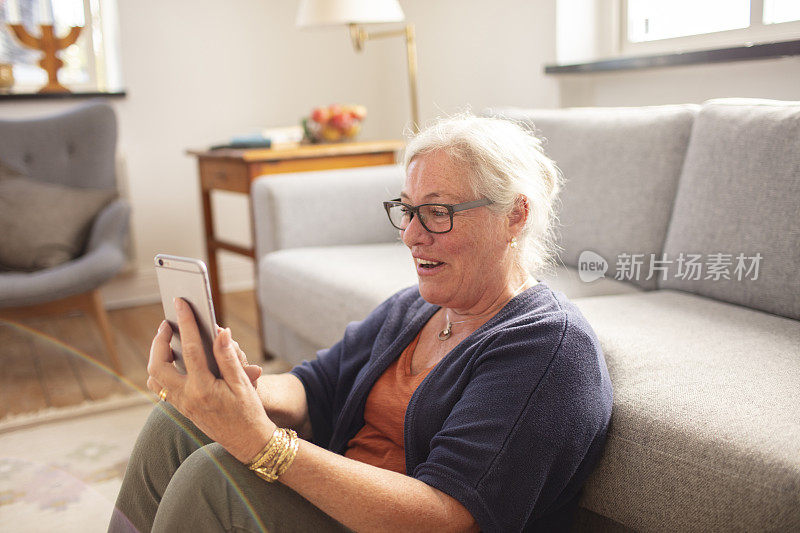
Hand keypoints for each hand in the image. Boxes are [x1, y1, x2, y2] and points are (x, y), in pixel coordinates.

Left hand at [147, 298, 275, 462]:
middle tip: (168, 323)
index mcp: (203, 389)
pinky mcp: (181, 409)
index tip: (181, 303)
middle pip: (158, 364)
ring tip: (168, 339)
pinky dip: (162, 369)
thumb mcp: (243, 383)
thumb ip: (229, 356)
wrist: (248, 442)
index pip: (190, 349)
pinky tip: (174, 358)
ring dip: (157, 356)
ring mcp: (181, 405)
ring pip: (154, 378)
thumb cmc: (250, 412)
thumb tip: (220, 331)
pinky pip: (161, 387)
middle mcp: (187, 398)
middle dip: (159, 341)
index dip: (186, 322)